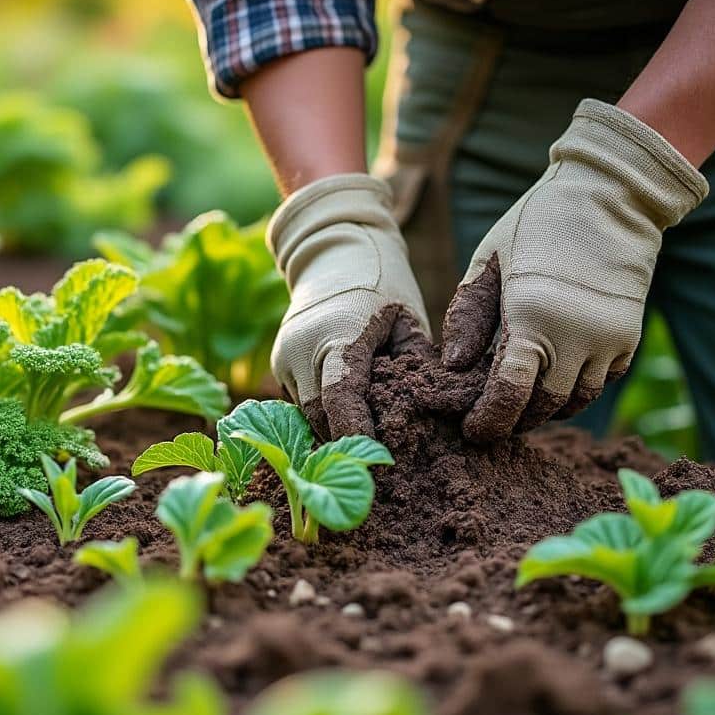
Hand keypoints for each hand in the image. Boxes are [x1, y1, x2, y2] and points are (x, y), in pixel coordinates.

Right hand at [268, 174, 430, 438]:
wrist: (332, 251)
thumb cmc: (381, 282)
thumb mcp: (408, 319)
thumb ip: (416, 365)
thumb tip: (435, 411)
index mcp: (338, 334)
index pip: (340, 397)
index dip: (357, 434)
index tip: (382, 459)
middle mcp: (301, 350)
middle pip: (322, 417)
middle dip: (350, 441)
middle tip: (387, 464)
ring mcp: (284, 359)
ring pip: (309, 416)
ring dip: (337, 429)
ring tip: (371, 443)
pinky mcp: (280, 365)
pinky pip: (303, 404)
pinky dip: (327, 415)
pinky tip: (353, 420)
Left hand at [442, 99, 708, 440]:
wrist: (612, 194)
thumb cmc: (538, 221)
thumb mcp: (489, 259)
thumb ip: (469, 315)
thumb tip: (454, 367)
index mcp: (531, 318)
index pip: (508, 396)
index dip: (488, 421)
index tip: (472, 430)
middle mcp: (574, 338)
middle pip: (542, 407)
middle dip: (515, 420)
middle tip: (491, 419)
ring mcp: (607, 340)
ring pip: (575, 401)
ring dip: (546, 408)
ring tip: (521, 400)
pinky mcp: (629, 336)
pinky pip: (602, 381)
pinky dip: (576, 388)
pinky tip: (555, 375)